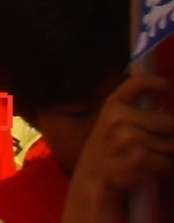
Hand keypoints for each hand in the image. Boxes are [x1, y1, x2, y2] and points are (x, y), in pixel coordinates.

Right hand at [63, 75, 173, 220]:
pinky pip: (169, 162)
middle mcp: (119, 117)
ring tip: (149, 157)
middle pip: (170, 123)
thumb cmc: (109, 149)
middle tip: (155, 143)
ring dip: (168, 154)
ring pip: (172, 145)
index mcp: (113, 104)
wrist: (94, 179)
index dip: (156, 83)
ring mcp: (129, 138)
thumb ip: (135, 111)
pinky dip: (165, 168)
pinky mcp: (139, 158)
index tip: (165, 87)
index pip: (137, 83)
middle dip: (170, 136)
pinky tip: (148, 168)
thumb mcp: (112, 122)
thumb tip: (166, 110)